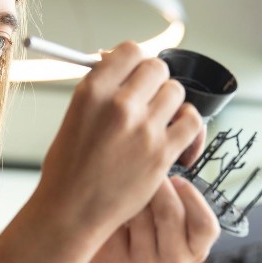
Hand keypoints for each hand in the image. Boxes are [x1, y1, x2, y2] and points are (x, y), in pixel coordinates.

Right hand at [34, 42, 203, 249]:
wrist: (71, 212)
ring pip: (177, 93)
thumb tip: (118, 62)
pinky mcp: (163, 153)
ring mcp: (144, 129)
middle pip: (157, 69)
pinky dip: (188, 126)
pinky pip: (192, 122)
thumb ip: (101, 89)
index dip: (137, 62)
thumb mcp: (75, 116)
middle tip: (148, 100)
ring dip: (171, 104)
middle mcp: (119, 105)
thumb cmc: (69, 169)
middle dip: (154, 82)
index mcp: (93, 91)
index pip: (131, 50)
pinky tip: (177, 137)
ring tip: (159, 121)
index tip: (135, 75)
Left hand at [69, 174, 220, 262]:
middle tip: (143, 172)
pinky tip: (109, 205)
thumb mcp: (172, 228)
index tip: (177, 179)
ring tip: (125, 188)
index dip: (192, 197)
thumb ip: (182, 202)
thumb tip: (177, 155)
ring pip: (141, 214)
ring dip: (132, 194)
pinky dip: (114, 206)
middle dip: (157, 186)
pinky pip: (118, 222)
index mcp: (196, 251)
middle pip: (171, 213)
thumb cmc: (144, 239)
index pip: (206, 226)